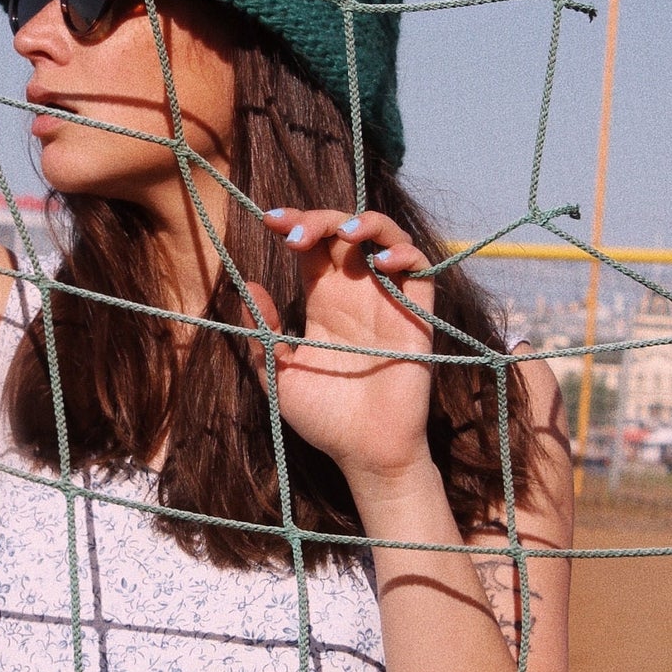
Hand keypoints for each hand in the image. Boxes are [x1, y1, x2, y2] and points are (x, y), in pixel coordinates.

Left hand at [244, 208, 436, 495]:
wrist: (366, 452)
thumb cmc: (324, 418)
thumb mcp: (280, 374)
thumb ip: (263, 333)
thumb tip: (248, 286)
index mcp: (323, 301)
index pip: (312, 247)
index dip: (295, 225)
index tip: (269, 221)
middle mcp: (356, 293)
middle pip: (344, 232)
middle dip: (321, 219)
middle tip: (296, 234)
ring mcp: (388, 300)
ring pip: (387, 238)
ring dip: (367, 223)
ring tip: (345, 233)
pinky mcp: (418, 315)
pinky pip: (422, 269)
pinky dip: (405, 253)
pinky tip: (382, 263)